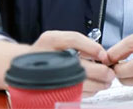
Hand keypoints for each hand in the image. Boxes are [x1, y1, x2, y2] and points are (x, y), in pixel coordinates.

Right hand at [0, 32, 114, 94]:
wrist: (22, 67)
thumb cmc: (45, 52)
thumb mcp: (59, 39)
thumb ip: (80, 42)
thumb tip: (101, 53)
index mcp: (50, 40)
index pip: (73, 39)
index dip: (92, 47)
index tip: (104, 56)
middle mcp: (48, 56)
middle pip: (79, 66)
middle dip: (100, 72)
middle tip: (110, 74)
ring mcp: (49, 75)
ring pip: (80, 83)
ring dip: (98, 84)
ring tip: (105, 81)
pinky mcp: (51, 90)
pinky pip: (75, 93)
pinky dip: (88, 91)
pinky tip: (93, 87)